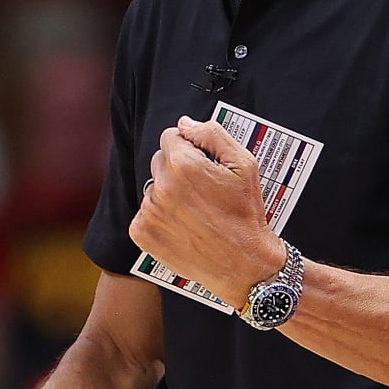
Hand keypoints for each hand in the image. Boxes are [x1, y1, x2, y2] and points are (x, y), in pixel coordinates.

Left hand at [130, 115, 286, 307]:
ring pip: (152, 187)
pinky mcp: (142, 233)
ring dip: (168, 194)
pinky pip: (144, 212)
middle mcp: (161, 187)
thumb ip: (212, 134)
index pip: (170, 137)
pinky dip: (159, 218)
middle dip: (178, 169)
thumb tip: (185, 124)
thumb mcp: (244, 165)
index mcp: (183, 165)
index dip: (190, 148)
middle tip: (202, 190)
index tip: (204, 165)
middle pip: (160, 161)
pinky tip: (183, 226)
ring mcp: (149, 211)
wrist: (244, 264)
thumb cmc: (246, 215)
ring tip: (194, 211)